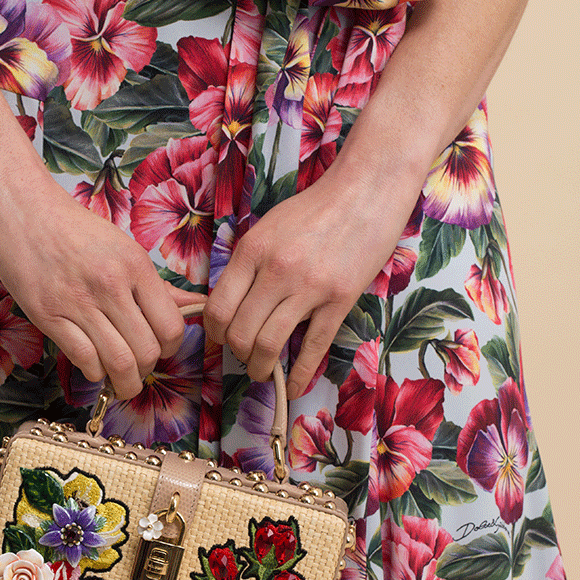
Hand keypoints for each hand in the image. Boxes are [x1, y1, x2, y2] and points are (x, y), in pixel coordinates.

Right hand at [0, 176, 200, 399]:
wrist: (22, 211)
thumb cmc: (76, 230)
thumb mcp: (123, 248)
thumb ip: (156, 284)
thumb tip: (193, 306)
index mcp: (135, 265)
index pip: (171, 327)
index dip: (170, 348)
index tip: (160, 349)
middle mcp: (110, 284)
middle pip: (147, 350)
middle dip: (147, 369)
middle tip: (138, 367)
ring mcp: (78, 301)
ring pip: (118, 361)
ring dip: (124, 382)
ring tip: (121, 380)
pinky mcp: (48, 315)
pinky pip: (84, 359)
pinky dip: (94, 372)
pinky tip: (94, 366)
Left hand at [202, 164, 424, 399]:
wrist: (365, 191)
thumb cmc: (314, 209)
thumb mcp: (268, 228)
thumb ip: (247, 264)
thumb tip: (228, 304)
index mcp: (252, 250)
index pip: (218, 308)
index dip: (215, 333)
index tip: (221, 338)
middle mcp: (276, 270)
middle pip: (240, 332)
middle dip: (237, 353)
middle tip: (243, 356)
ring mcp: (309, 287)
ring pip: (270, 344)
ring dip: (260, 367)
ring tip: (261, 372)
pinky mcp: (340, 300)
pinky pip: (313, 347)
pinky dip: (299, 374)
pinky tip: (292, 387)